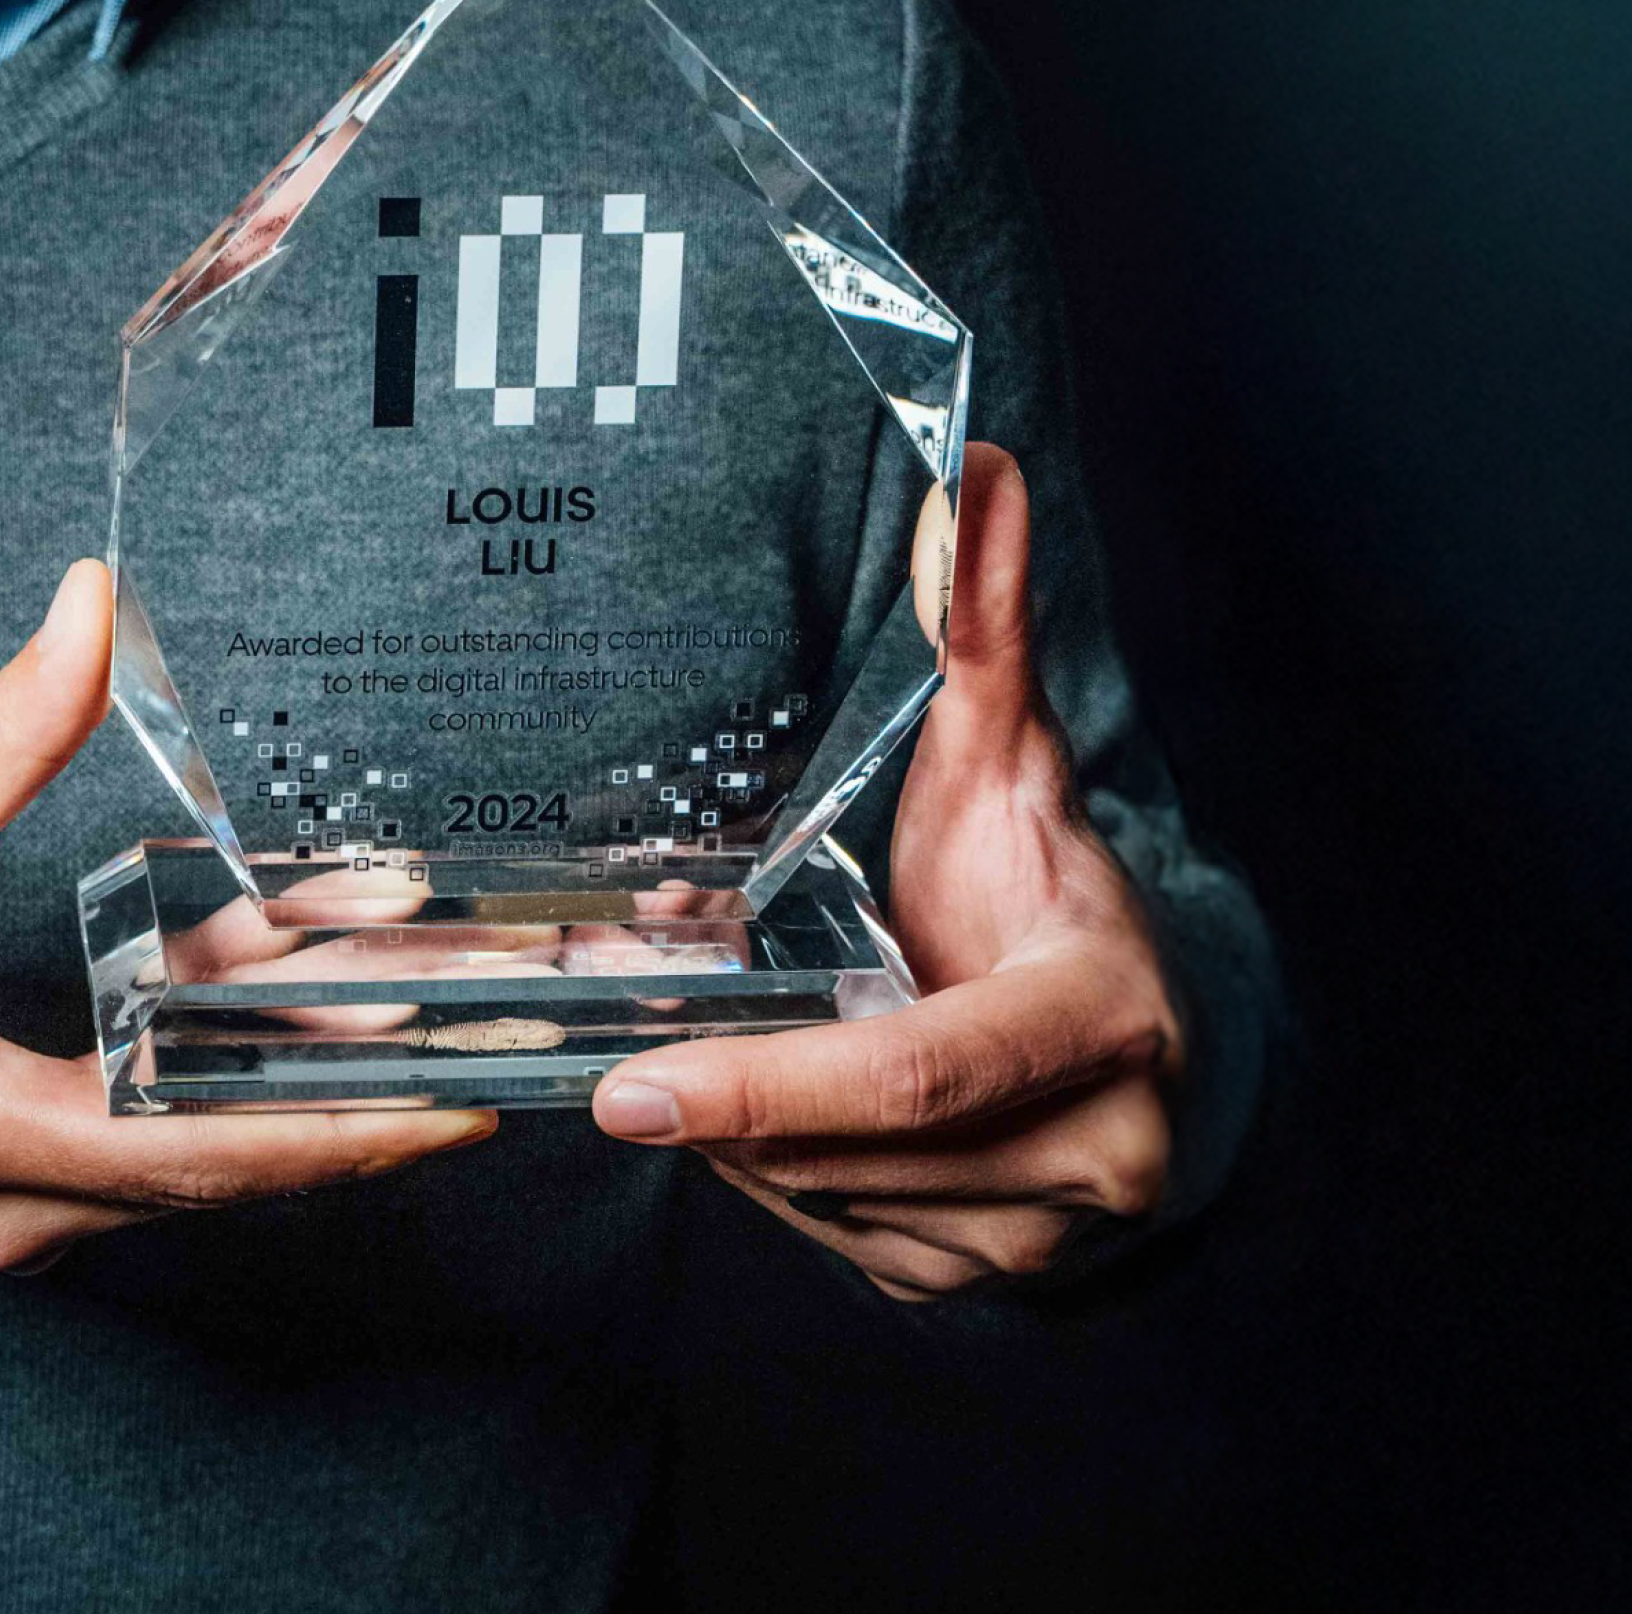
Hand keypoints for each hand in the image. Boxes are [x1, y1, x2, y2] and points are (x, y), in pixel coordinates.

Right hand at [0, 558, 495, 1286]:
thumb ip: (8, 724)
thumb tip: (95, 600)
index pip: (173, 1149)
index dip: (319, 1129)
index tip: (441, 1107)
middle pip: (204, 1172)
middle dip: (343, 1100)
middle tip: (480, 1045)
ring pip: (178, 1171)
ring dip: (283, 1083)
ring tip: (408, 997)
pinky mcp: (0, 1224)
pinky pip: (136, 1166)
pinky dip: (210, 1089)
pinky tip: (288, 1005)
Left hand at [589, 443, 1182, 1297]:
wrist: (1160, 1049)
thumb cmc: (1054, 894)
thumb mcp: (1014, 768)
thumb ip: (982, 631)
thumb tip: (977, 465)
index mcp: (1099, 1022)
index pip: (917, 1075)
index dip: (769, 1085)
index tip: (629, 1088)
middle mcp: (1091, 1154)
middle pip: (844, 1149)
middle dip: (710, 1086)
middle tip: (584, 1014)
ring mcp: (1034, 1240)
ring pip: (820, 1200)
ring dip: (722, 1125)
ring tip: (650, 1032)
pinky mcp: (971, 1279)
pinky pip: (827, 1234)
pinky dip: (756, 1165)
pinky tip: (728, 1089)